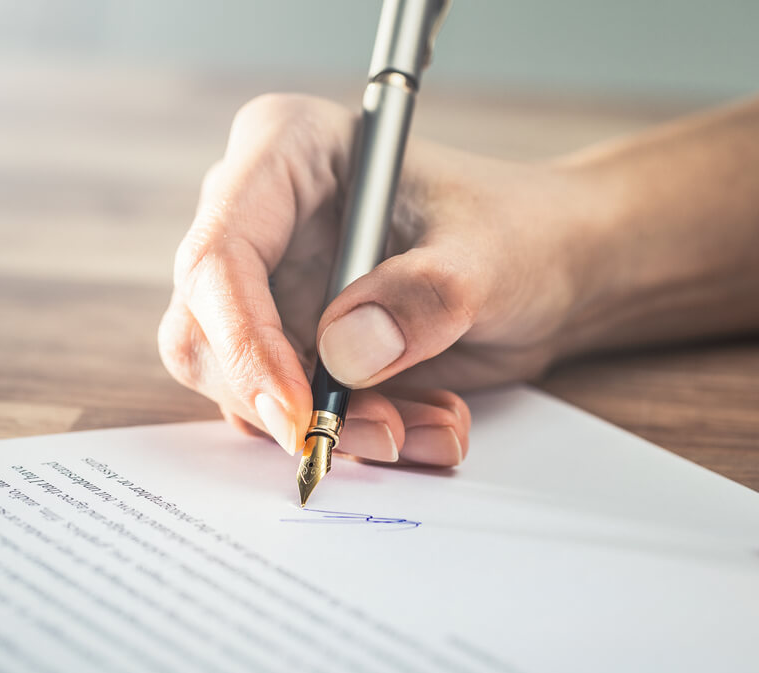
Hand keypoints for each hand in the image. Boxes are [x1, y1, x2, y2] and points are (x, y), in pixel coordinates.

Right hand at [158, 94, 599, 465]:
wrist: (552, 272)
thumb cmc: (520, 233)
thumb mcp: (487, 258)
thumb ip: (422, 297)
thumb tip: (343, 354)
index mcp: (286, 153)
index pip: (219, 254)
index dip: (245, 341)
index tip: (300, 411)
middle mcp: (260, 221)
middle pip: (206, 333)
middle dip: (286, 402)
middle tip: (379, 434)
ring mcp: (272, 289)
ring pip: (247, 388)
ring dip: (340, 426)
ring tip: (432, 424)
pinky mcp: (295, 345)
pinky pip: (294, 413)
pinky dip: (361, 433)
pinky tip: (431, 421)